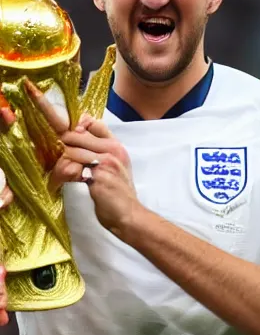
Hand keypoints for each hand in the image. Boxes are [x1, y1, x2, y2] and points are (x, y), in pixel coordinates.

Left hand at [27, 82, 139, 233]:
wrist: (129, 215)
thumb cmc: (117, 192)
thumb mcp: (114, 166)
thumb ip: (99, 150)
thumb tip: (79, 134)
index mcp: (116, 145)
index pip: (92, 122)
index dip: (75, 121)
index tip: (59, 120)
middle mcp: (113, 150)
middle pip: (74, 135)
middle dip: (60, 145)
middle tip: (55, 155)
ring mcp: (107, 162)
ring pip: (70, 151)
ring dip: (60, 162)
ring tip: (61, 172)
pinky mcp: (99, 176)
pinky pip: (72, 168)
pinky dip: (64, 174)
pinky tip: (67, 181)